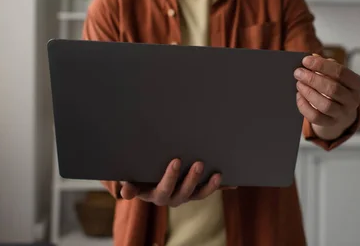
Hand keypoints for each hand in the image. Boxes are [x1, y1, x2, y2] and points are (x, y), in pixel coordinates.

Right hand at [119, 159, 233, 206]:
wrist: (146, 183)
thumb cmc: (138, 177)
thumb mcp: (132, 181)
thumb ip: (129, 185)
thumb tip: (125, 192)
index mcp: (157, 195)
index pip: (164, 188)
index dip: (170, 177)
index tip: (175, 160)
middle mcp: (173, 198)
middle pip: (184, 192)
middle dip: (192, 178)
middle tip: (198, 163)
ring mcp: (186, 196)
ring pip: (199, 194)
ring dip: (209, 186)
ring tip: (217, 174)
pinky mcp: (197, 192)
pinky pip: (209, 191)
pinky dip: (222, 187)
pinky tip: (234, 182)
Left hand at [294, 54, 359, 139]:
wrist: (340, 111)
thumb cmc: (335, 87)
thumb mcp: (335, 75)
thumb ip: (326, 65)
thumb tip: (312, 57)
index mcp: (357, 84)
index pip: (341, 73)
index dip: (322, 65)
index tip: (306, 60)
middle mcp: (353, 100)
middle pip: (333, 89)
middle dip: (313, 79)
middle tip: (298, 73)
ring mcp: (343, 114)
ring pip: (325, 105)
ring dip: (309, 92)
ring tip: (299, 84)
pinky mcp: (331, 123)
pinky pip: (316, 117)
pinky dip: (304, 106)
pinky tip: (299, 96)